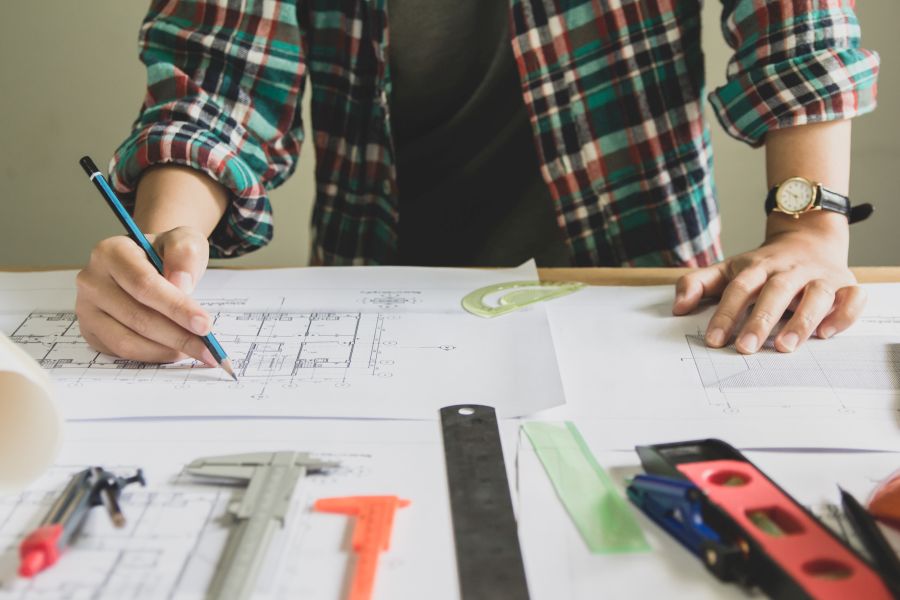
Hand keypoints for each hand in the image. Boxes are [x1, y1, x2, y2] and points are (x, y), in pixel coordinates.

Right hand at [75, 226, 215, 364]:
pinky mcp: (90, 331)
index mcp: (111, 252)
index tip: (204, 324)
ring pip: (127, 341)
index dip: (176, 307)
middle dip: (178, 336)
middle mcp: (92, 280)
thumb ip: (185, 254)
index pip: (144, 284)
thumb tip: (181, 283)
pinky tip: (175, 351)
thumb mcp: (184, 241)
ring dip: (166, 350)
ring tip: (195, 350)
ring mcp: (87, 308)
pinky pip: (121, 352)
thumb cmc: (165, 254)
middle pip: (137, 317)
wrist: (147, 263)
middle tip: (208, 348)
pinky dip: (153, 355)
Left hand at [672, 212, 864, 353]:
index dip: (726, 314)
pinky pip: (853, 297)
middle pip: (776, 291)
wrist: (808, 237)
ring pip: (816, 295)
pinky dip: (844, 314)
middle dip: (761, 320)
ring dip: (802, 320)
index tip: (714, 340)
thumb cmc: (763, 265)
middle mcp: (790, 270)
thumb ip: (698, 284)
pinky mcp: (846, 284)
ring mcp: (820, 276)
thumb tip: (677, 307)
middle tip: (747, 348)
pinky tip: (828, 333)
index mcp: (758, 266)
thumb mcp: (728, 269)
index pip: (739, 289)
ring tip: (786, 347)